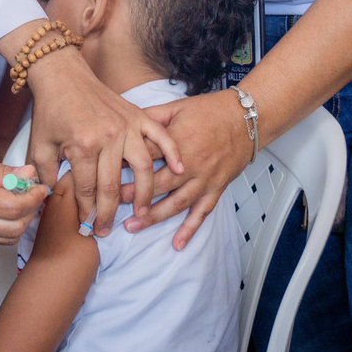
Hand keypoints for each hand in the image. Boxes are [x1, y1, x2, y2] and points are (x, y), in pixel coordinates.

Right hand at [0, 143, 44, 243]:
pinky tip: (3, 207)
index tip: (40, 185)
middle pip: (15, 228)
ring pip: (5, 238)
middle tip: (33, 193)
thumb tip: (27, 173)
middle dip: (32, 212)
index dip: (34, 197)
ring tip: (20, 200)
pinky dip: (5, 226)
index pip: (15, 206)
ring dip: (20, 222)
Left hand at [26, 47, 181, 235]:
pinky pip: (160, 136)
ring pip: (142, 167)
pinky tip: (178, 170)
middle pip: (114, 185)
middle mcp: (108, 137)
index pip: (88, 188)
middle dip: (110, 212)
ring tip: (142, 211)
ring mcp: (127, 126)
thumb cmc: (51, 110)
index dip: (87, 211)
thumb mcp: (40, 145)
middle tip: (108, 231)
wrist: (63, 75)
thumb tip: (50, 199)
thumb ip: (45, 174)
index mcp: (83, 145)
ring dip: (145, 193)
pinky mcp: (138, 116)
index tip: (87, 227)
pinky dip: (172, 153)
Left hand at [124, 90, 250, 248]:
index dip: (125, 164)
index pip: (146, 155)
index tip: (105, 172)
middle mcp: (191, 164)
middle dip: (133, 195)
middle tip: (111, 205)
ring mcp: (205, 179)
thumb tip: (123, 123)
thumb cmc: (209, 111)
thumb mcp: (176, 108)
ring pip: (177, 202)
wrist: (246, 118)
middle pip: (158, 183)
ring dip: (154, 216)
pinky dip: (191, 229)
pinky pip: (203, 212)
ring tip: (133, 226)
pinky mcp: (217, 188)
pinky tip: (177, 244)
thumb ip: (150, 118)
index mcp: (177, 141)